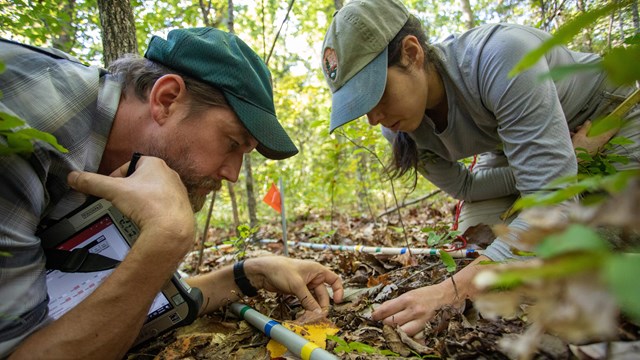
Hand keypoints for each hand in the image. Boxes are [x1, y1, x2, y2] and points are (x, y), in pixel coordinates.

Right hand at [67, 156, 194, 253]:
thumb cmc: (148, 204)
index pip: (128, 166)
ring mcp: (177, 189)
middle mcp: (169, 174)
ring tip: (134, 211)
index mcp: (154, 163)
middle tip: (121, 201)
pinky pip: (162, 204)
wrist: (172, 228)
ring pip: (152, 192)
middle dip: (128, 190)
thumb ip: (92, 182)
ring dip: (141, 200)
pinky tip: (147, 219)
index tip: (110, 189)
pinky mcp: (181, 205)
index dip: (116, 177)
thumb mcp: (114, 190)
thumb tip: (74, 178)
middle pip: (140, 179)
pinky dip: (153, 210)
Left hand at [245, 257, 343, 312]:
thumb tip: (318, 313)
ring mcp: (305, 285)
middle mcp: (313, 277)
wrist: (263, 271)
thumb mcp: (297, 285)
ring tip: (310, 318)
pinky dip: (306, 308)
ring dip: (313, 309)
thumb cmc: (281, 270)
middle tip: (319, 317)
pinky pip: (306, 301)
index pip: (334, 280)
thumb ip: (308, 300)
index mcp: (317, 270)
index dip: (338, 290)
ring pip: (314, 299)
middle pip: (323, 294)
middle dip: (322, 305)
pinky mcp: (297, 291)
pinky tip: (304, 316)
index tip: (337, 302)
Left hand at [371, 280, 463, 336]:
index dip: (377, 315)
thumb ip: (396, 302)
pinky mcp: (428, 328)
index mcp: (408, 298)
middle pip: (392, 322)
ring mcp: (422, 320)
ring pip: (402, 332)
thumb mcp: (410, 293)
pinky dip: (409, 336)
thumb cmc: (427, 294)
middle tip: (386, 321)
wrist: (448, 295)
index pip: (387, 310)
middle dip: (386, 323)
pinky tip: (408, 332)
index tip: (373, 317)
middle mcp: (414, 310)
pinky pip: (415, 337)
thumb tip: (381, 309)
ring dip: (396, 330)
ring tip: (396, 327)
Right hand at [572, 120, 617, 158]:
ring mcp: (597, 149)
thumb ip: (585, 127)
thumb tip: (589, 122)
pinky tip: (574, 138)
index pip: (613, 130)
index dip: (615, 123)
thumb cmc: (577, 150)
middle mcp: (602, 144)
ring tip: (575, 133)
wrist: (573, 161)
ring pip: (594, 137)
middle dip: (591, 128)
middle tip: (582, 126)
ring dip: (585, 134)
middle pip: (601, 133)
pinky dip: (584, 139)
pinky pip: (590, 143)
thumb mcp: (580, 135)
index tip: (616, 119)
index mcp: (601, 139)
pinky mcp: (592, 152)